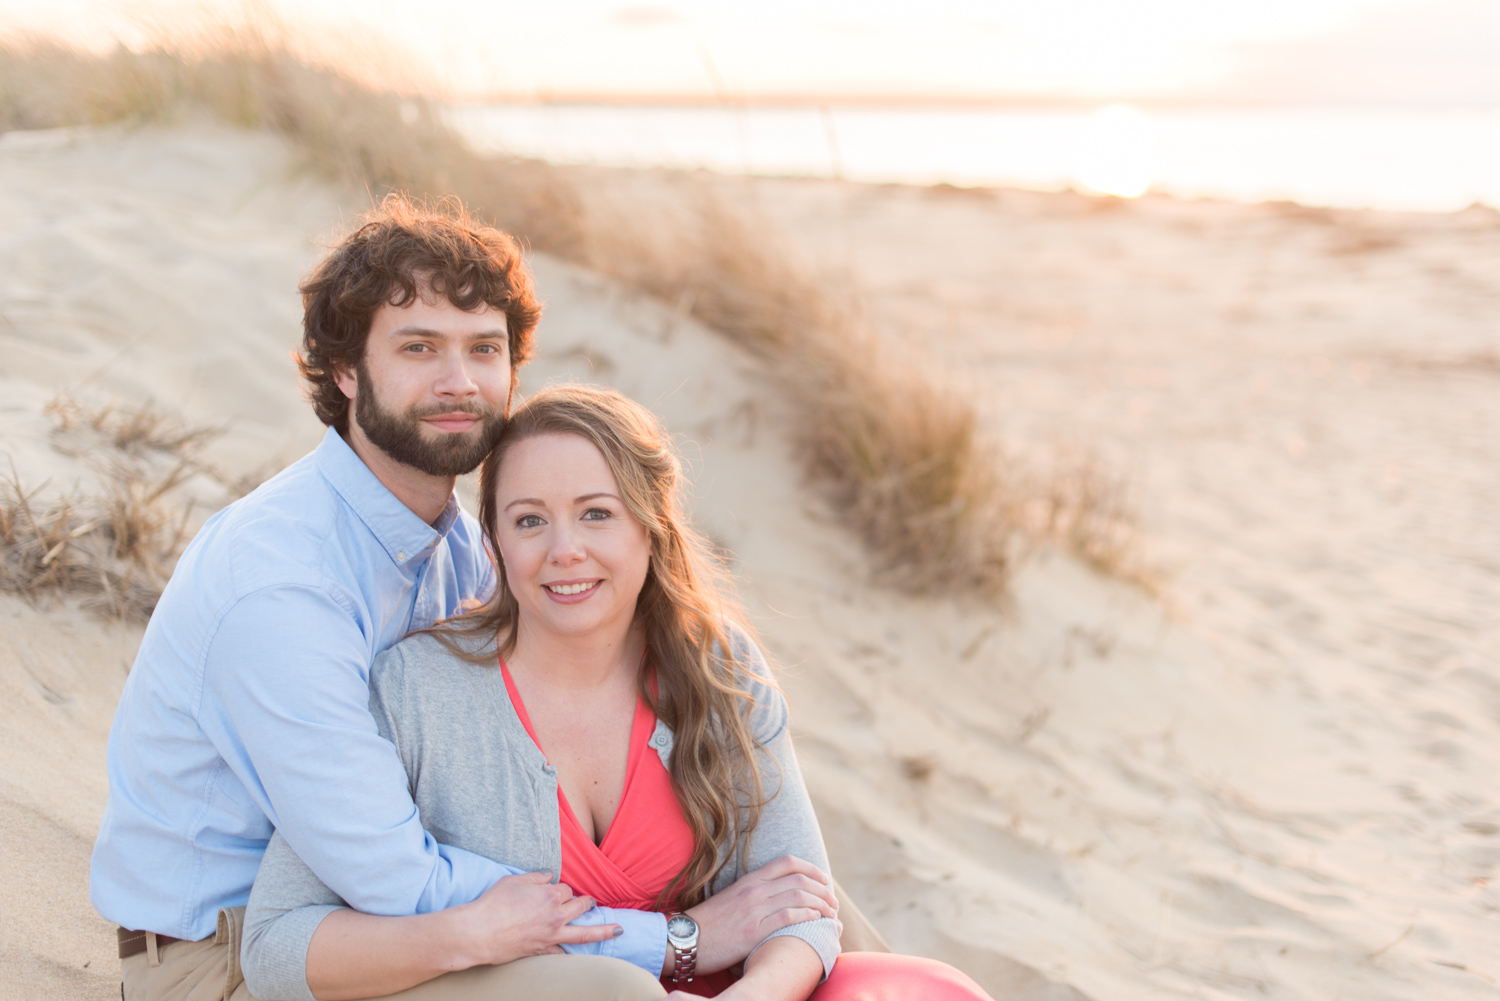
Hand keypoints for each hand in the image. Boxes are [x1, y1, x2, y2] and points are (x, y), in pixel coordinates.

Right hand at [453, 871, 619, 966]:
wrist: (479, 932)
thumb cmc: (493, 904)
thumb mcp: (514, 881)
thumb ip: (535, 877)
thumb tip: (549, 875)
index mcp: (550, 895)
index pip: (566, 889)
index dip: (561, 888)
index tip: (553, 890)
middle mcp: (556, 915)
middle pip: (579, 906)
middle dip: (586, 903)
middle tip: (590, 902)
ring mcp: (551, 935)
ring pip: (585, 932)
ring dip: (603, 930)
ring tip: (618, 929)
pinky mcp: (543, 950)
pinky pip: (563, 954)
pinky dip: (573, 954)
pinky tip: (585, 956)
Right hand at [681, 855, 837, 974]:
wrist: (684, 939)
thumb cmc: (708, 924)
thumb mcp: (731, 899)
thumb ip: (753, 894)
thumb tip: (776, 898)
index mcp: (749, 880)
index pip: (787, 862)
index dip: (811, 869)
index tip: (824, 880)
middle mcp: (754, 890)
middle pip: (799, 878)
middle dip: (822, 888)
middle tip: (832, 901)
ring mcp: (754, 909)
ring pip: (798, 895)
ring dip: (820, 903)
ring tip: (830, 913)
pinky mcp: (754, 930)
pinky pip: (788, 916)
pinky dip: (808, 915)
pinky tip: (816, 920)